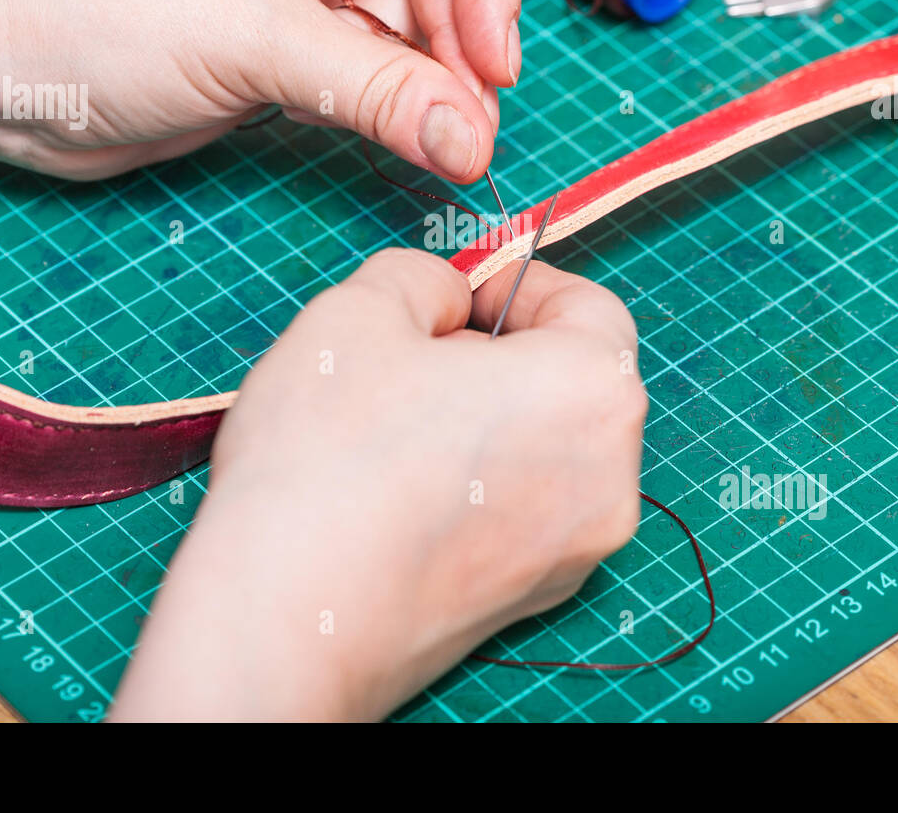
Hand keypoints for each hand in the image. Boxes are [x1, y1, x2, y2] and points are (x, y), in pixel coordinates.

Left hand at [0, 0, 520, 181]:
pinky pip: (377, 52)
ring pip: (413, 11)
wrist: (15, 77)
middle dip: (460, 40)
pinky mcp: (296, 21)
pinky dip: (399, 93)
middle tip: (476, 122)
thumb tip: (473, 144)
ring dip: (435, 76)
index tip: (497, 64)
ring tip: (451, 137)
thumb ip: (378, 92)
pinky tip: (413, 129)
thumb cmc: (103, 15)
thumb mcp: (257, 45)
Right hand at [109, 250, 645, 720]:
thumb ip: (423, 280)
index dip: (518, 286)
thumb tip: (448, 305)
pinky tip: (398, 487)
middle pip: (570, 380)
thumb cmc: (326, 458)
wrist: (286, 618)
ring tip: (393, 426)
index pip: (588, 307)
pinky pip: (521, 509)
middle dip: (497, 353)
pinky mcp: (532, 598)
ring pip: (543, 446)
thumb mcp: (360, 310)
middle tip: (410, 356)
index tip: (457, 297)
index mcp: (594, 391)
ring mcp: (575, 550)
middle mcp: (611, 478)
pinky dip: (476, 483)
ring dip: (483, 418)